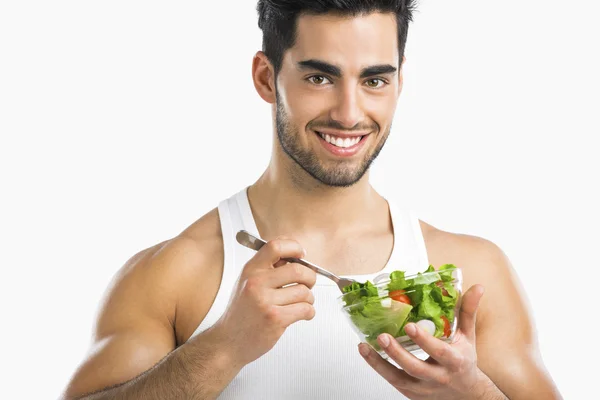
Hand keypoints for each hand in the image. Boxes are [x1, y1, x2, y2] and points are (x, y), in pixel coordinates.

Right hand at [214, 237, 316, 366]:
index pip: (276, 246)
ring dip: (309, 298)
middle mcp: (256, 283)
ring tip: (301, 303)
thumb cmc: (241, 312)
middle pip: (297, 269)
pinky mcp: (275, 319)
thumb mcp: (247, 282)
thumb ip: (267, 268)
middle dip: (310, 277)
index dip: (294, 247)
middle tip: (308, 282)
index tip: (301, 254)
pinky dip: (309, 312)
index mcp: (250, 270)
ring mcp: (265, 301)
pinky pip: (305, 309)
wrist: (227, 342)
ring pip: (304, 292)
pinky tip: (302, 314)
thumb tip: (294, 254)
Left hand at [359, 284, 489, 399]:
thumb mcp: (468, 337)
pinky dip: (378, 368)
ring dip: (380, 363)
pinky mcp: (411, 394)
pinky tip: (367, 353)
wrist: (465, 395)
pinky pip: (392, 381)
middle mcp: (438, 377)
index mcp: (454, 361)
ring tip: (365, 347)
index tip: (410, 326)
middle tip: (383, 336)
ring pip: (399, 379)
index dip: (424, 341)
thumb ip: (467, 311)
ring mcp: (423, 388)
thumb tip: (477, 288)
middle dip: (398, 353)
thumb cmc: (464, 361)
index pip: (439, 352)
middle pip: (416, 368)